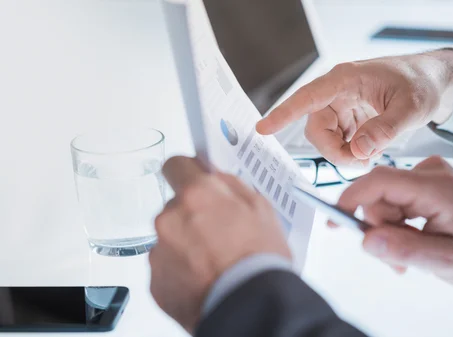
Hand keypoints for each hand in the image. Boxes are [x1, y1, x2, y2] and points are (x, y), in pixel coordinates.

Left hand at [149, 157, 289, 332]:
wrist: (250, 308)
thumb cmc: (259, 261)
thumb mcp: (261, 209)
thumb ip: (231, 185)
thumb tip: (215, 175)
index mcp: (197, 195)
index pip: (176, 165)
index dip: (188, 172)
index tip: (194, 179)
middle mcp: (171, 218)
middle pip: (175, 206)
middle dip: (192, 215)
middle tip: (218, 232)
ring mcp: (160, 251)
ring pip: (170, 237)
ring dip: (187, 244)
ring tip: (215, 261)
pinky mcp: (155, 280)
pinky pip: (166, 265)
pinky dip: (181, 270)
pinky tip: (205, 277)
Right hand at [256, 50, 452, 165]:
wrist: (430, 82)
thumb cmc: (420, 85)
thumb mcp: (411, 108)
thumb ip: (385, 130)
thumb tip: (358, 150)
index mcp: (346, 80)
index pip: (307, 97)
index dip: (283, 113)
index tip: (263, 128)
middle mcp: (337, 92)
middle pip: (316, 129)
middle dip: (334, 152)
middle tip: (362, 162)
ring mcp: (340, 106)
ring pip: (325, 139)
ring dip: (342, 154)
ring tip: (370, 157)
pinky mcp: (346, 118)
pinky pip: (337, 141)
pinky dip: (349, 152)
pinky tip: (369, 151)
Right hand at [337, 156, 452, 286]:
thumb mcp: (447, 261)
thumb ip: (407, 250)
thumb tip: (366, 238)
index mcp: (437, 188)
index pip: (381, 181)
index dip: (351, 198)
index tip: (335, 221)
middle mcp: (430, 173)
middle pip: (379, 193)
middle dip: (377, 227)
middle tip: (393, 260)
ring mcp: (428, 173)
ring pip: (384, 198)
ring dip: (387, 229)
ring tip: (408, 256)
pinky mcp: (425, 179)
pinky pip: (394, 197)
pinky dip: (396, 222)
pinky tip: (411, 238)